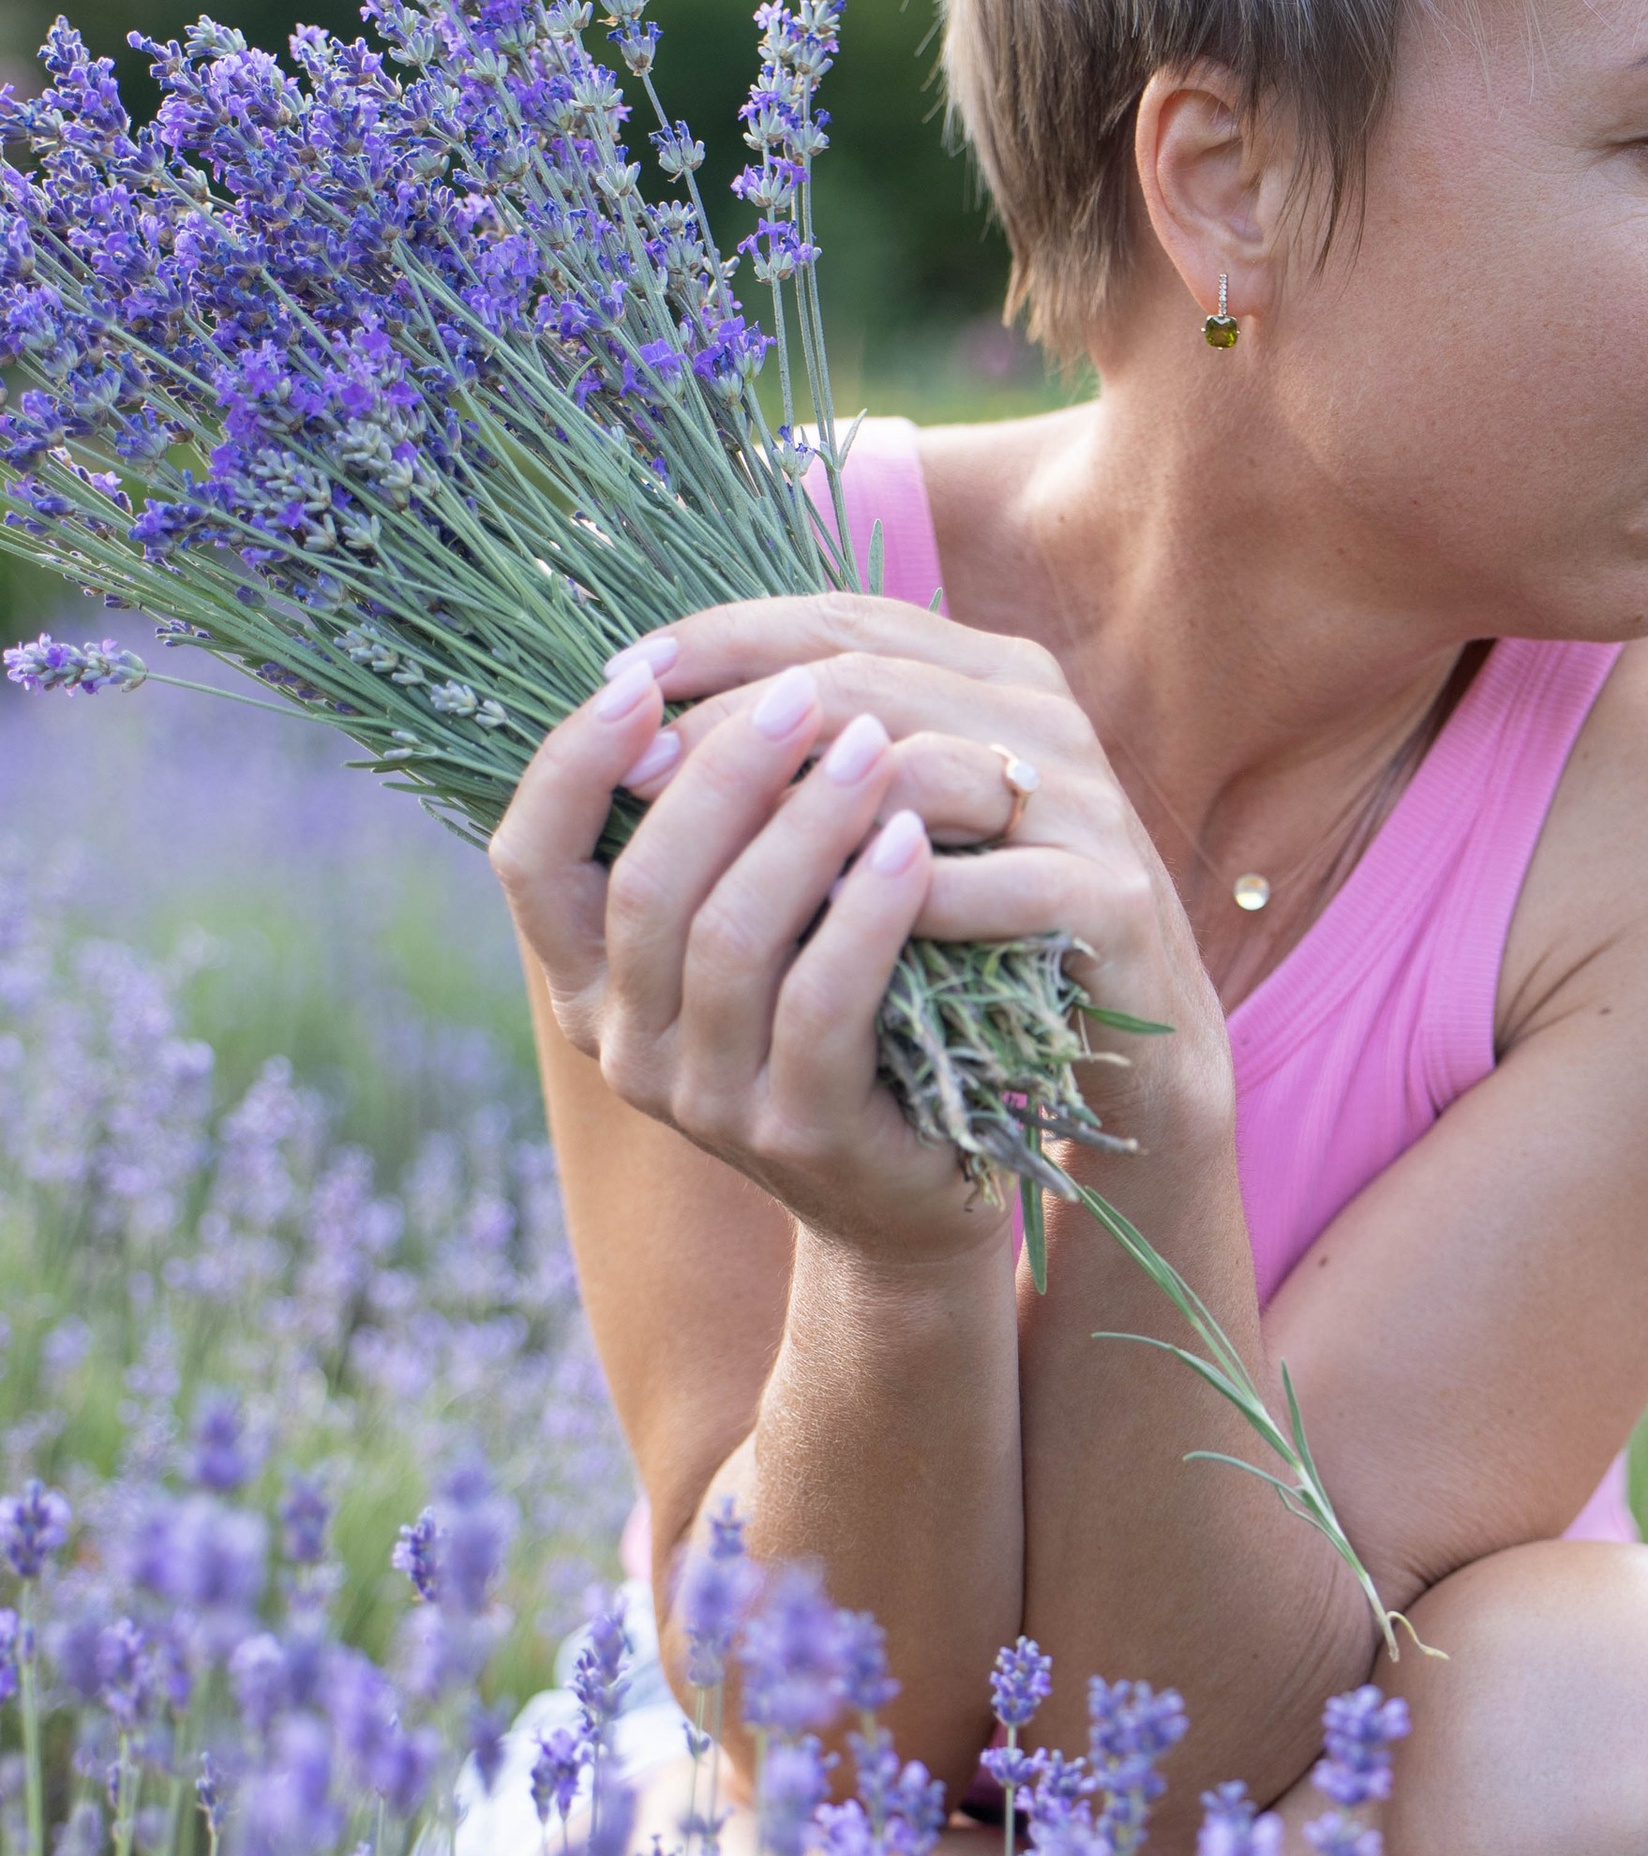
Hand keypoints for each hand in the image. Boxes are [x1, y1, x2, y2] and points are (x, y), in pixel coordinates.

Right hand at [490, 594, 1219, 1261]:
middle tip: (803, 693)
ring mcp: (703, 1102)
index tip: (639, 674)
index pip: (526, 860)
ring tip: (874, 747)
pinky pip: (820, 1004)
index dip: (570, 762)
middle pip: (643, 882)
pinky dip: (866, 913)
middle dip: (721, 773)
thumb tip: (679, 662)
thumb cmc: (834, 1019)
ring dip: (804, 826)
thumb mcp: (751, 926)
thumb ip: (707, 831)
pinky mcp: (798, 1134)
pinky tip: (914, 844)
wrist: (909, 1193)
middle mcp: (622, 1048)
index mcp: (587, 983)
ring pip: (729, 937)